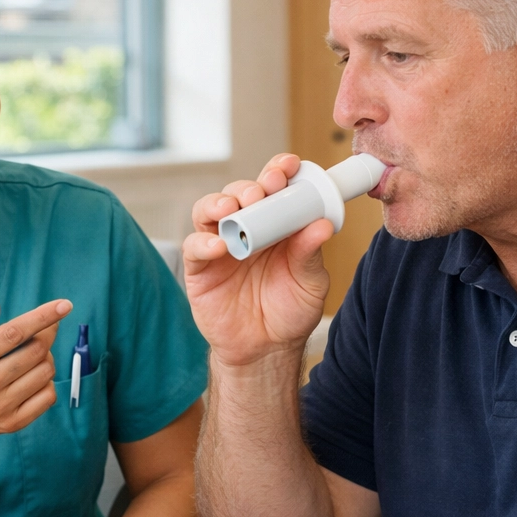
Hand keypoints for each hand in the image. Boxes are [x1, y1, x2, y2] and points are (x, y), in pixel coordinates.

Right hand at [0, 299, 71, 443]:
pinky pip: (48, 397)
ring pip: (45, 372)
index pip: (13, 333)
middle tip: (44, 330)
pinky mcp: (12, 423)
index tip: (64, 305)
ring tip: (32, 355)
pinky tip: (33, 378)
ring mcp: (0, 407)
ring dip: (46, 358)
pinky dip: (47, 382)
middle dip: (47, 334)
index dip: (42, 317)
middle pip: (35, 352)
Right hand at [183, 154, 332, 366]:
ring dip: (220, 202)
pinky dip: (203, 241)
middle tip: (264, 190)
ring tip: (233, 208)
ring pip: (209, 210)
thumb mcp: (310, 282)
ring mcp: (220, 246)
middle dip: (250, 186)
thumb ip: (311, 253)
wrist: (266, 350)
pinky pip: (194, 246)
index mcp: (275, 225)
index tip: (288, 166)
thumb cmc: (290, 312)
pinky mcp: (199, 268)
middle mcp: (245, 229)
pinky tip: (220, 245)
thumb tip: (322, 224)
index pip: (273, 189)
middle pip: (239, 193)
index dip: (277, 172)